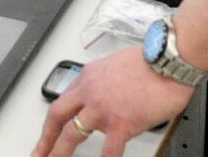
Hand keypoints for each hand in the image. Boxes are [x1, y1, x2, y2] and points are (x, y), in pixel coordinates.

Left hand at [33, 47, 191, 156]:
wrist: (169, 60)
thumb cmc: (149, 62)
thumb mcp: (114, 67)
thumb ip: (103, 85)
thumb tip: (103, 101)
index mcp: (87, 78)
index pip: (62, 102)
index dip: (52, 121)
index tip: (47, 133)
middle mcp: (90, 92)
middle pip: (57, 117)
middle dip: (46, 139)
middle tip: (38, 153)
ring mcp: (103, 108)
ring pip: (73, 134)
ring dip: (61, 152)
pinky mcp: (122, 122)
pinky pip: (108, 149)